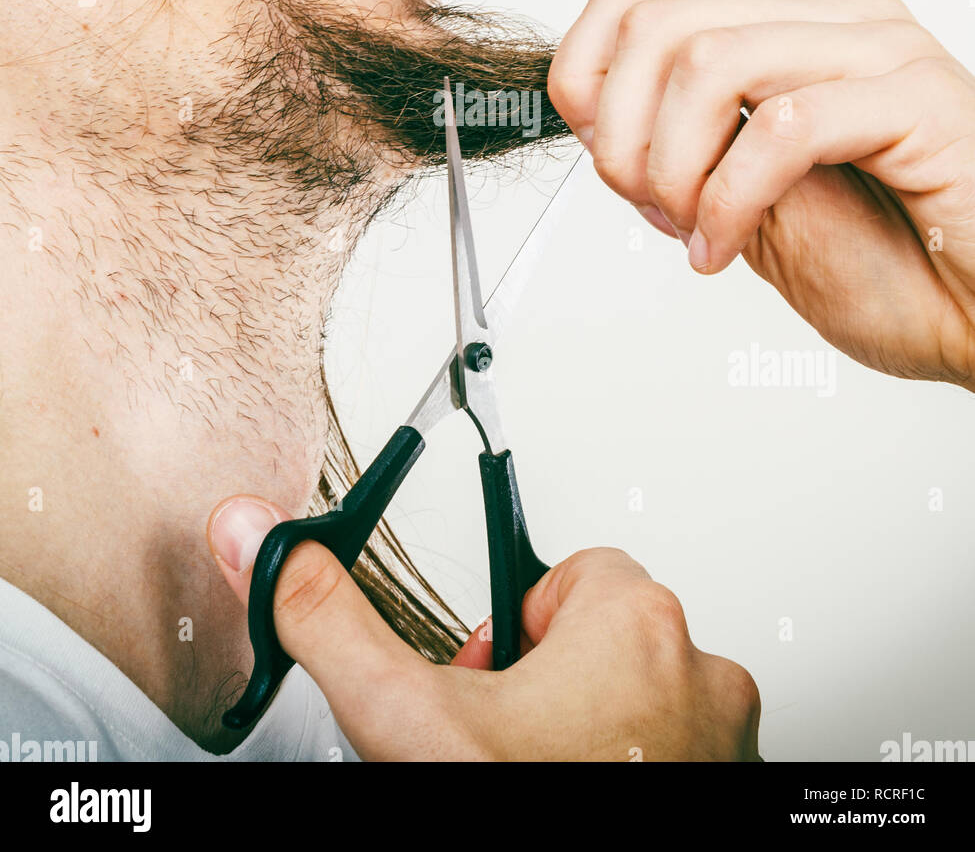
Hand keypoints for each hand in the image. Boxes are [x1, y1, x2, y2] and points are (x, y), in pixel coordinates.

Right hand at [208, 496, 760, 761]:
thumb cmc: (523, 808)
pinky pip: (677, 748)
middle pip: (607, 634)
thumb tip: (267, 549)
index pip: (572, 571)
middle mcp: (699, 671)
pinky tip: (578, 791)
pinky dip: (630, 764)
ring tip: (539, 769)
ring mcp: (723, 738)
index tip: (488, 676)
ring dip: (592, 726)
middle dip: (549, 679)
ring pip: (642, 696)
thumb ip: (331, 619)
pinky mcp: (729, 782)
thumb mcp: (406, 713)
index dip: (513, 626)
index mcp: (635, 620)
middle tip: (504, 739)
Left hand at [548, 0, 974, 389]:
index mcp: (789, 32)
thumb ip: (682, 148)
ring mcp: (882, 51)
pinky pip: (785, 127)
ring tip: (697, 231)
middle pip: (660, 24)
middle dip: (621, 134)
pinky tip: (729, 248)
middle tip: (652, 208)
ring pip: (711, 62)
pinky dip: (732, 200)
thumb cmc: (895, 270)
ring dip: (674, 167)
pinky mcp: (922, 99)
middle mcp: (834, 23)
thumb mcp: (748, 205)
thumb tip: (594, 120)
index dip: (588, 75)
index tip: (602, 158)